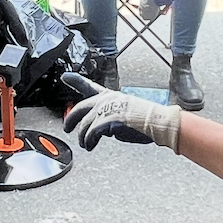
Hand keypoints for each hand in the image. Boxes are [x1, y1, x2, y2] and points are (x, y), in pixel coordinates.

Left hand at [62, 82, 182, 151]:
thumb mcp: (124, 111)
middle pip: (80, 109)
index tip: (66, 76)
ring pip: (84, 125)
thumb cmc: (144, 120)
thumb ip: (108, 115)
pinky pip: (91, 134)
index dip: (76, 81)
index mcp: (110, 95)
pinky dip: (89, 142)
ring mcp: (106, 110)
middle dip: (70, 120)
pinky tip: (90, 146)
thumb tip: (100, 127)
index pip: (89, 86)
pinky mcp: (107, 121)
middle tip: (67, 128)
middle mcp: (106, 100)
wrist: (156, 122)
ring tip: (84, 144)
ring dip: (82, 138)